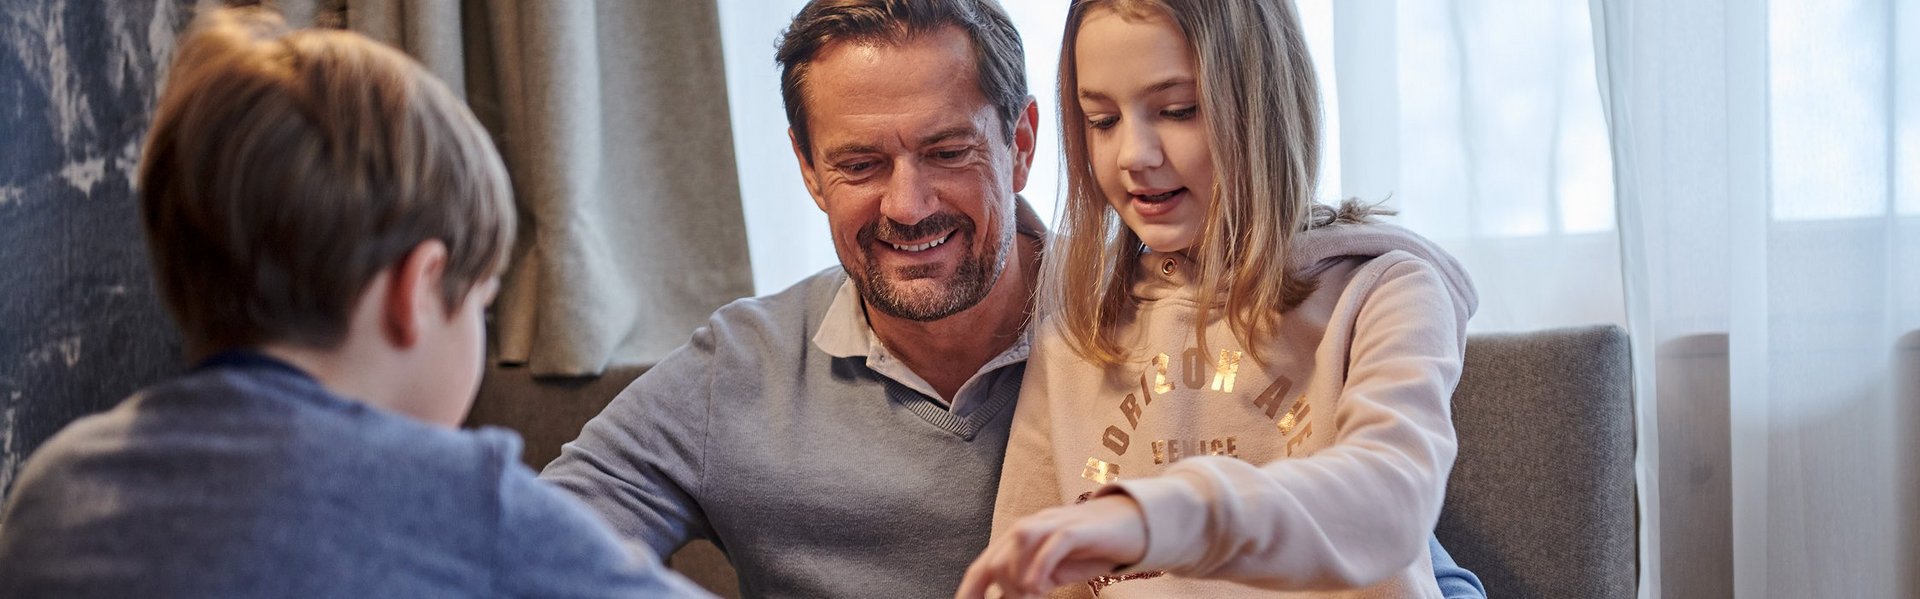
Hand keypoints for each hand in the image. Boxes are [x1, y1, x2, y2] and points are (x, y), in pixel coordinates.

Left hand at [953, 494, 1148, 598]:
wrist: (1136, 523)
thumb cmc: (1094, 548)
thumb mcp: (1057, 571)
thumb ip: (1033, 583)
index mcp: (1023, 539)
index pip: (985, 564)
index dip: (969, 590)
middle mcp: (1034, 526)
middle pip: (996, 554)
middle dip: (995, 587)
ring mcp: (1055, 523)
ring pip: (1019, 541)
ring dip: (1015, 575)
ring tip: (1026, 596)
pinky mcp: (1079, 528)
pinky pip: (1054, 540)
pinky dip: (1040, 563)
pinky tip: (1037, 586)